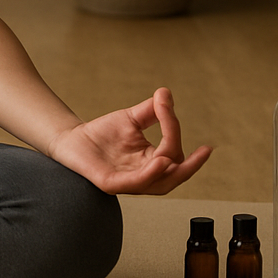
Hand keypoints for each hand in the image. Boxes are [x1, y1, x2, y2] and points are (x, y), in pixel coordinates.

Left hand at [46, 87, 211, 194]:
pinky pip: (135, 184)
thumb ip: (151, 110)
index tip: (166, 102)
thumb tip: (166, 93)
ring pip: (159, 184)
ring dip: (172, 171)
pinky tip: (158, 162)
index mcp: (152, 163)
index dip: (173, 127)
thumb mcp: (131, 119)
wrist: (71, 139)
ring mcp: (129, 183)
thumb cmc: (102, 133)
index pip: (172, 149)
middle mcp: (144, 176)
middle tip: (206, 151)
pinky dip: (149, 175)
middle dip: (192, 166)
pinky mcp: (112, 184)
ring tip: (175, 155)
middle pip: (176, 176)